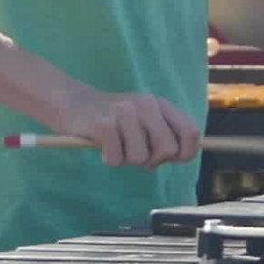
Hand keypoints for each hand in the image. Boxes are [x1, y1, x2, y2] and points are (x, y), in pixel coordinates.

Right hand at [50, 87, 199, 168]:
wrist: (73, 103)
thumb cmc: (114, 120)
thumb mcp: (144, 121)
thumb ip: (165, 135)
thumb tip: (185, 155)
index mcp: (160, 105)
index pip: (191, 132)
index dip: (185, 152)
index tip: (171, 159)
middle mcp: (146, 105)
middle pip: (168, 149)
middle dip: (153, 160)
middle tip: (136, 153)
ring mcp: (125, 112)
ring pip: (140, 157)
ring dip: (127, 159)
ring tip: (117, 145)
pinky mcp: (104, 124)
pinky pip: (116, 159)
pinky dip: (109, 158)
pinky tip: (102, 145)